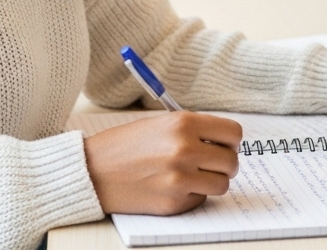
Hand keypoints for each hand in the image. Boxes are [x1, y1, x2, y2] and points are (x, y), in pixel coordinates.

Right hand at [83, 112, 242, 214]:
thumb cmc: (124, 146)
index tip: (223, 146)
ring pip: (222, 184)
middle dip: (223, 164)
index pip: (233, 133)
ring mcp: (180, 179)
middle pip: (231, 161)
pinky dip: (192, 195)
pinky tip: (171, 187)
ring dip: (212, 181)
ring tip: (193, 176)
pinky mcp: (174, 202)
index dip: (230, 141)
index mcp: (183, 124)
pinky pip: (200, 199)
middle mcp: (184, 150)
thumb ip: (193, 131)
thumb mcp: (160, 124)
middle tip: (209, 164)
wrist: (93, 171)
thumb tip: (225, 143)